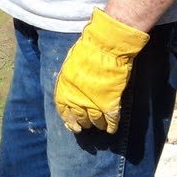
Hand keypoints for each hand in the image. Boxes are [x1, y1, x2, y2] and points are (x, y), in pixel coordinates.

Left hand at [53, 9, 149, 132]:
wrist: (106, 46)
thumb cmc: (88, 50)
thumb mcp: (70, 64)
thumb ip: (70, 79)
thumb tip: (73, 86)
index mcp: (65, 90)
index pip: (64, 110)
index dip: (69, 120)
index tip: (72, 126)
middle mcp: (77, 100)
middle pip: (80, 117)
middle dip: (83, 123)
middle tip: (87, 125)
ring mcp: (94, 103)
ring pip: (95, 120)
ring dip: (97, 124)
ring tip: (100, 126)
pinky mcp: (111, 103)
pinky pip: (111, 119)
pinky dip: (112, 126)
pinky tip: (112, 129)